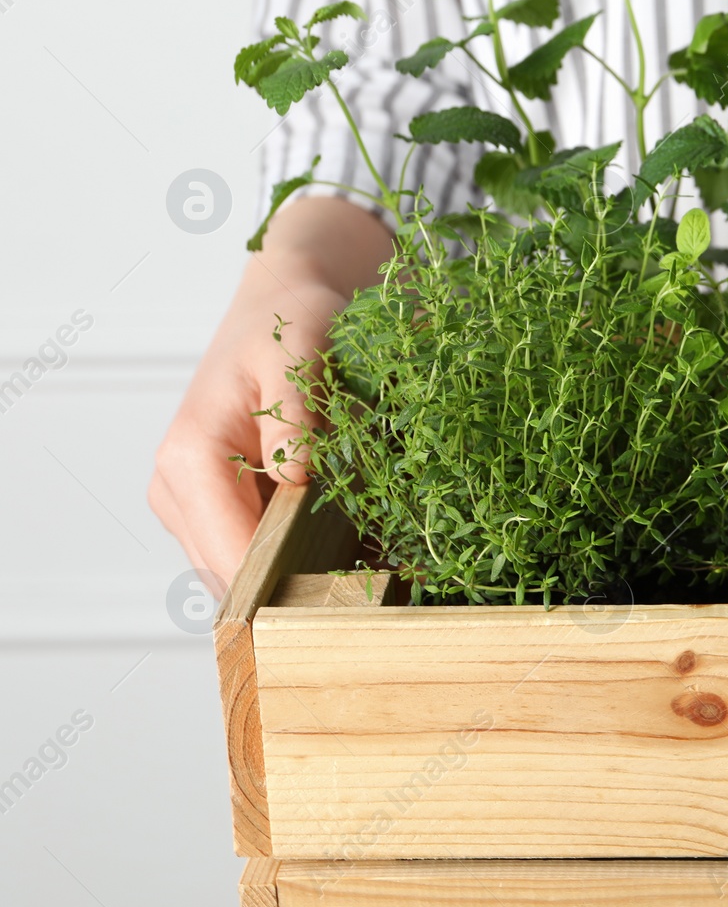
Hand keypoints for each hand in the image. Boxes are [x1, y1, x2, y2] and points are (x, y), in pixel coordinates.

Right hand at [149, 197, 391, 586]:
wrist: (279, 306)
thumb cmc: (289, 322)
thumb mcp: (300, 352)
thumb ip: (296, 415)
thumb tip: (295, 476)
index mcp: (191, 459)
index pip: (231, 556)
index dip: (284, 588)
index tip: (347, 600)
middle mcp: (177, 491)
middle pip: (233, 578)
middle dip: (296, 591)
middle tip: (370, 595)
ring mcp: (192, 506)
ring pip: (241, 575)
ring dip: (296, 580)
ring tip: (363, 573)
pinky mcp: (216, 509)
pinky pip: (252, 553)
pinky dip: (294, 560)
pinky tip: (344, 552)